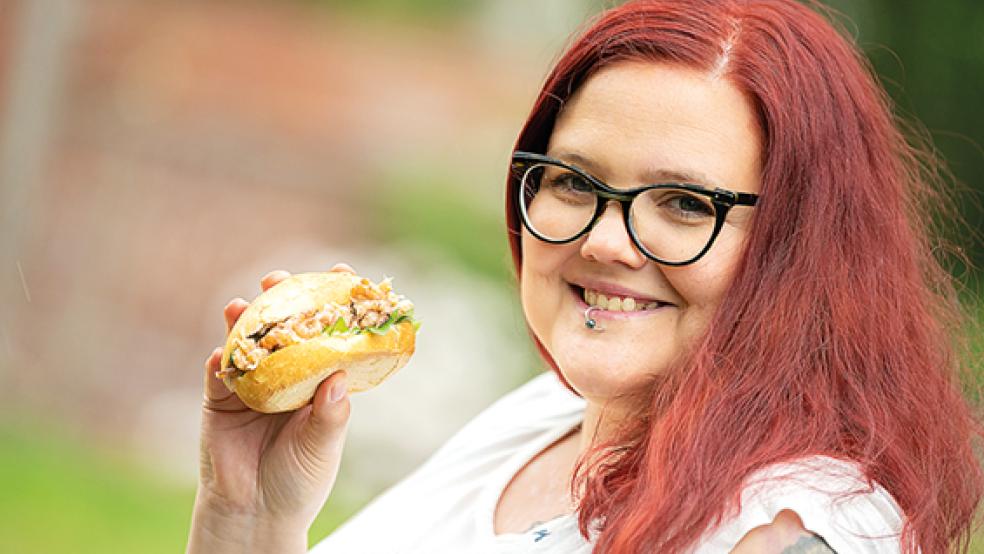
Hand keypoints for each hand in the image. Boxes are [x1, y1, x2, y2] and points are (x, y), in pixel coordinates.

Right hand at [187, 263, 356, 552]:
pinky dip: (220, 360)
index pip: (328, 335)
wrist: (256, 512)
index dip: (333, 304)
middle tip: (278, 278)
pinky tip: (222, 353)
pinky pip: (218, 373)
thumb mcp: (323, 445)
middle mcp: (285, 375)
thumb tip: (339, 376)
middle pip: (283, 327)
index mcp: (318, 381)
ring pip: (246, 342)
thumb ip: (331, 414)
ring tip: (241, 304)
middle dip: (280, 298)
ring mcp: (251, 383)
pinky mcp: (220, 399)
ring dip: (242, 320)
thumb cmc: (300, 479)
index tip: (339, 272)